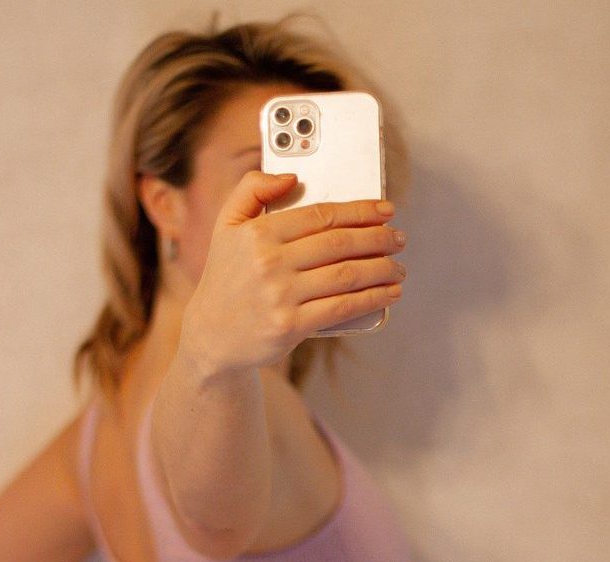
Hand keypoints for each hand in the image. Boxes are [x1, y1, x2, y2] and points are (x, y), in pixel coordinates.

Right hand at [179, 171, 406, 377]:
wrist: (211, 335)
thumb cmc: (226, 277)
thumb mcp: (226, 226)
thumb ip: (251, 189)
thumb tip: (291, 177)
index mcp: (258, 234)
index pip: (320, 215)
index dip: (359, 211)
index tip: (385, 210)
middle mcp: (269, 263)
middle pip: (339, 244)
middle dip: (378, 239)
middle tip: (398, 238)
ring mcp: (280, 296)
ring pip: (346, 275)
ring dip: (381, 269)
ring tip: (398, 267)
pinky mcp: (290, 326)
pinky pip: (341, 308)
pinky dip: (372, 298)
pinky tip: (389, 293)